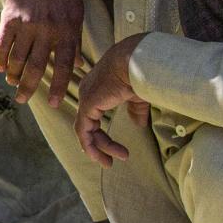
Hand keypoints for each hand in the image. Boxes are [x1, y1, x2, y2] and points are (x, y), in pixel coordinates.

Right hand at [0, 0, 83, 105]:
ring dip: (14, 75)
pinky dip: (0, 58)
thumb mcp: (76, 15)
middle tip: (22, 99)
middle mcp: (47, 29)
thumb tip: (79, 66)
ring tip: (12, 83)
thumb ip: (76, 41)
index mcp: (67, 30)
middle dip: (28, 87)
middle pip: (36, 66)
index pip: (63, 66)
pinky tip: (1, 68)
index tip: (55, 103)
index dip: (59, 87)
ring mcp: (27, 23)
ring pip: (18, 58)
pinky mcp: (10, 17)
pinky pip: (3, 44)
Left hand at [74, 33, 152, 165]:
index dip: (102, 135)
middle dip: (100, 145)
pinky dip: (90, 145)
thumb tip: (138, 125)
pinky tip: (102, 156)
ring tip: (111, 162)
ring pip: (85, 131)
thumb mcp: (138, 95)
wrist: (136, 60)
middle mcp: (87, 93)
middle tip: (111, 162)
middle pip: (88, 125)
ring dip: (98, 149)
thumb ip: (135, 110)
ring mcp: (85, 98)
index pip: (93, 117)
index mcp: (98, 89)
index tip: (117, 150)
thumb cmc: (139, 72)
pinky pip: (83, 131)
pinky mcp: (87, 104)